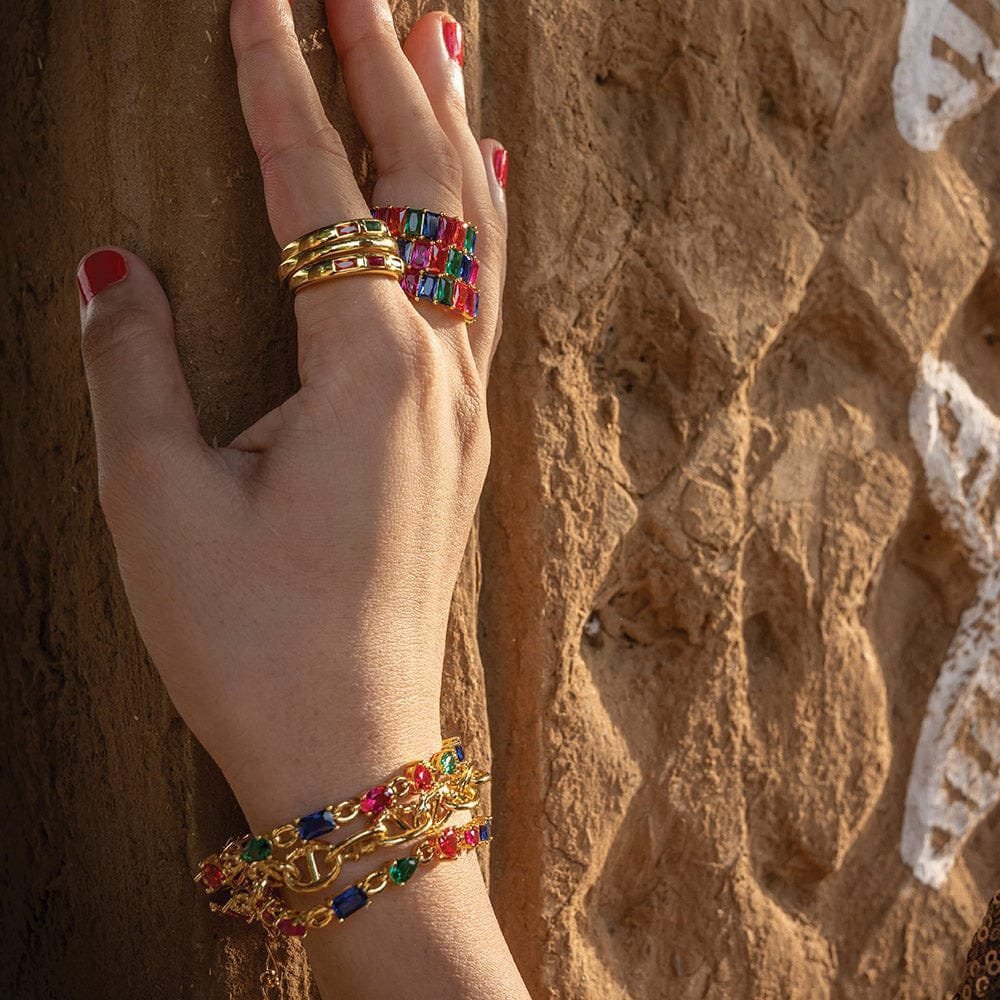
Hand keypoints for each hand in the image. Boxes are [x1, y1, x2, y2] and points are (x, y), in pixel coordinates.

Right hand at [76, 0, 507, 830]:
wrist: (351, 742)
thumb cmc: (252, 639)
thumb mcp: (160, 503)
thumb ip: (135, 368)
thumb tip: (111, 266)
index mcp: (365, 370)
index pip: (318, 189)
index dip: (281, 83)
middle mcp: (436, 371)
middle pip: (425, 185)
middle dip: (392, 69)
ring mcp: (464, 405)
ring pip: (471, 232)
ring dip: (452, 127)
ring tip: (442, 37)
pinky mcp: (462, 439)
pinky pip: (483, 297)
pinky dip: (478, 219)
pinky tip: (481, 179)